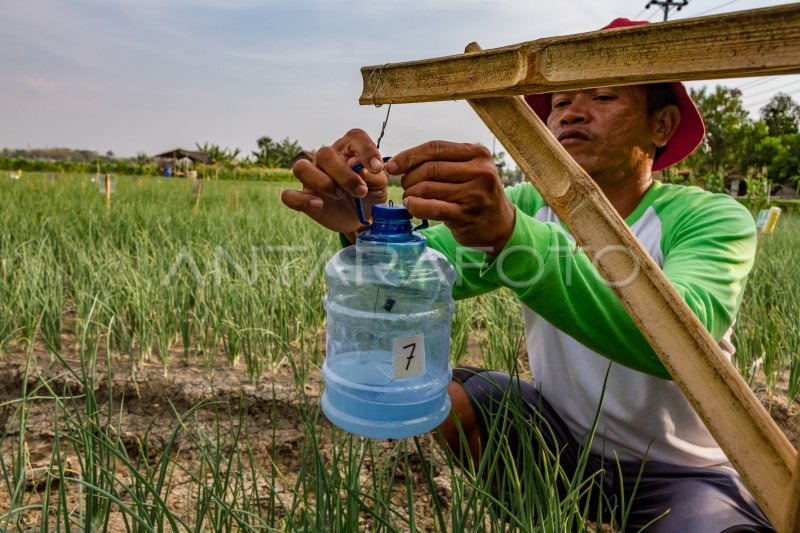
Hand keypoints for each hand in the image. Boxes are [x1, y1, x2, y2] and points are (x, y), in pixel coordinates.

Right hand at [281, 129, 388, 233]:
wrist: (360, 218)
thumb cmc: (369, 196)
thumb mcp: (379, 187)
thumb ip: (375, 176)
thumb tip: (362, 170)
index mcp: (349, 151)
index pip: (354, 137)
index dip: (365, 149)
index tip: (377, 168)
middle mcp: (328, 160)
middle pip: (324, 153)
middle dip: (344, 174)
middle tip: (360, 191)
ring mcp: (312, 178)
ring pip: (301, 167)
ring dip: (322, 182)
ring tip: (339, 195)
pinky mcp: (304, 197)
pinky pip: (289, 195)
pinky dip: (301, 200)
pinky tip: (318, 205)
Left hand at [388, 141, 514, 255]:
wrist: (500, 224)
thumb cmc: (476, 193)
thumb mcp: (468, 169)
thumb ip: (442, 161)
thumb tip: (399, 161)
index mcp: (477, 153)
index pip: (435, 148)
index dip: (409, 155)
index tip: (392, 165)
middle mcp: (480, 171)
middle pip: (430, 168)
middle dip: (409, 178)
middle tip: (405, 186)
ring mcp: (474, 194)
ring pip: (427, 188)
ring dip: (411, 194)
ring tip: (410, 198)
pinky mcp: (467, 215)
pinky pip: (433, 207)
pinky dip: (416, 207)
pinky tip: (411, 206)